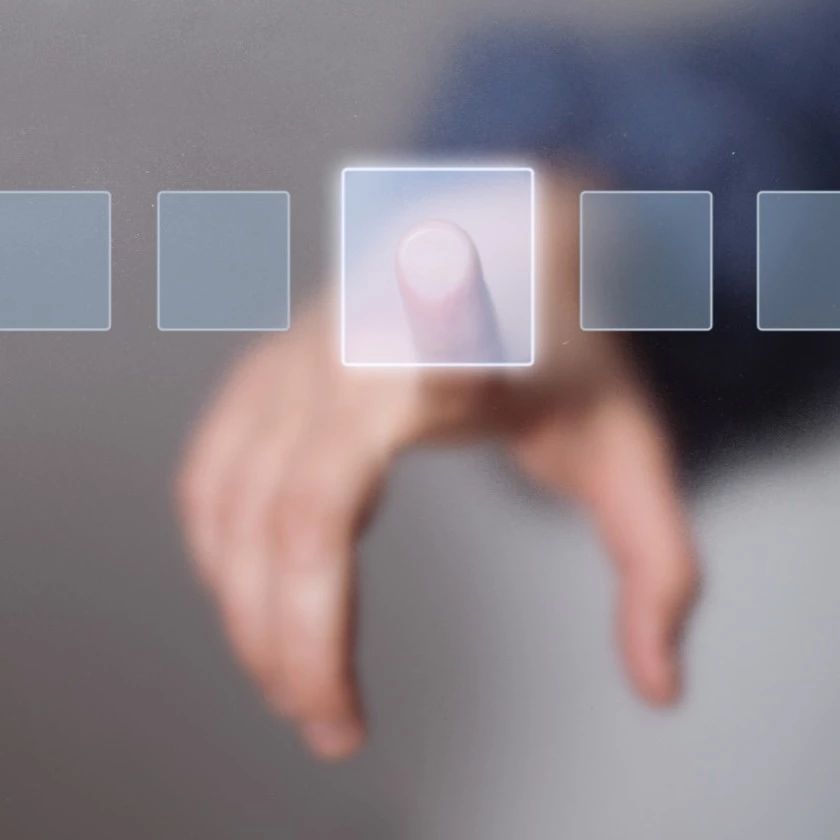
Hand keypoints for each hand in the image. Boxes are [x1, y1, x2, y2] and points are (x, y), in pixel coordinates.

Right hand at [176, 175, 698, 760]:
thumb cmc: (568, 347)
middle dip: (294, 640)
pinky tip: (247, 596)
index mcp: (453, 353)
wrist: (510, 240)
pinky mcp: (269, 369)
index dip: (379, 465)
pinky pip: (211, 472)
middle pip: (291, 517)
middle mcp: (354, 348)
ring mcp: (299, 354)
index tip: (366, 505)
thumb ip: (656, 567)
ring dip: (246, 607)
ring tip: (291, 683)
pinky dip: (218, 548)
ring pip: (230, 501)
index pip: (404, 427)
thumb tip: (657, 686)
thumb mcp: (631, 450)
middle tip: (331, 727)